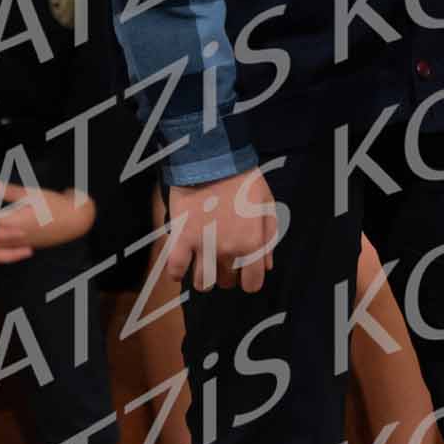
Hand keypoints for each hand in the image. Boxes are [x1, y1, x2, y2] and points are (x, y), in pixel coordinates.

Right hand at [165, 168, 278, 292]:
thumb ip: (269, 238)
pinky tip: (179, 269)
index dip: (249, 281)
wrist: (214, 159)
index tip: (245, 273)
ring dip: (204, 278)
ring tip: (203, 265)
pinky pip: (175, 268)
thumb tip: (267, 266)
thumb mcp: (267, 205)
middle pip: (226, 282)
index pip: (252, 284)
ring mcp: (203, 245)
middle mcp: (228, 251)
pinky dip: (176, 273)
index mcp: (252, 244)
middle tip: (224, 259)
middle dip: (227, 274)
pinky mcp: (181, 237)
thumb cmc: (244, 180)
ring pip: (201, 282)